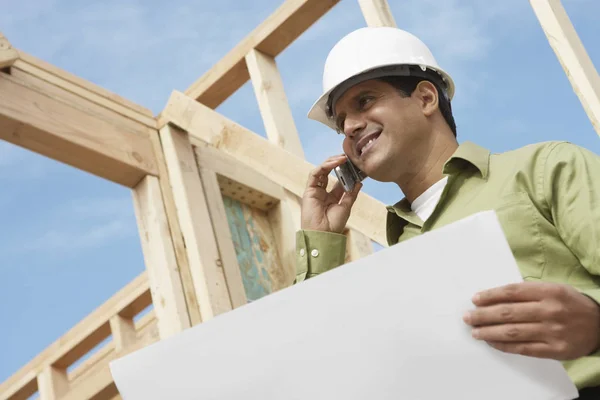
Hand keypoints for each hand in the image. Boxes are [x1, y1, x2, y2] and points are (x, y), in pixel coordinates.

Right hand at [301, 155, 362, 232]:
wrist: (323, 234)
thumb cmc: (333, 225)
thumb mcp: (346, 207)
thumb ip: (351, 194)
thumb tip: (359, 182)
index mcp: (332, 197)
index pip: (339, 180)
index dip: (346, 171)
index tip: (355, 165)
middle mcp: (323, 192)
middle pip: (329, 172)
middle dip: (338, 163)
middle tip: (349, 158)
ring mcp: (315, 190)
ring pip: (322, 170)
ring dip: (332, 162)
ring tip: (343, 158)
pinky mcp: (309, 189)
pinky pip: (315, 174)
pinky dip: (324, 166)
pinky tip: (335, 163)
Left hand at [463, 281, 599, 359]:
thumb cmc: (570, 304)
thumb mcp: (553, 289)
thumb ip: (527, 292)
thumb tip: (494, 297)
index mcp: (549, 291)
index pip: (512, 292)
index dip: (490, 296)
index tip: (475, 299)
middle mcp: (550, 311)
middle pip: (508, 312)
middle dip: (483, 315)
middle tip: (468, 317)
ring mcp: (552, 331)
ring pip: (513, 332)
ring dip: (489, 332)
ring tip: (475, 332)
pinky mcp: (555, 350)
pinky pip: (523, 348)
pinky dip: (504, 346)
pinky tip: (492, 342)